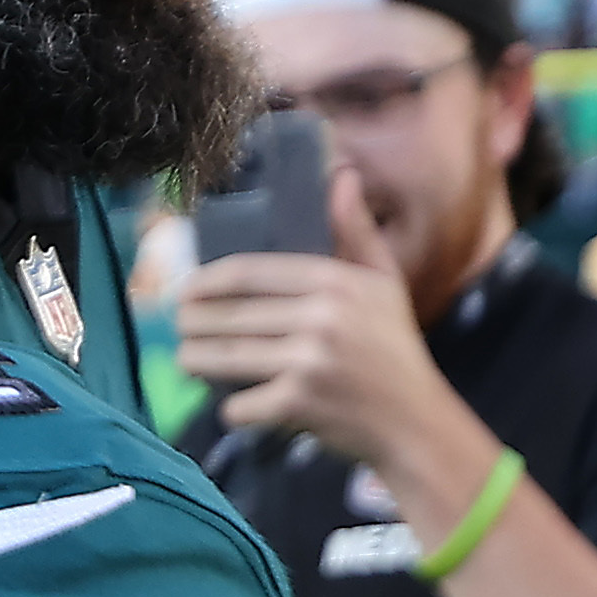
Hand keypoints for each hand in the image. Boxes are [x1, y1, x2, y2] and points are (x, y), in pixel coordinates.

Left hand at [170, 165, 478, 494]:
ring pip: (220, 357)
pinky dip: (233, 410)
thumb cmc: (394, 348)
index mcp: (335, 282)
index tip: (183, 291)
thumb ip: (356, 232)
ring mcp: (308, 361)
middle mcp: (321, 317)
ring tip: (190, 361)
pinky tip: (241, 405)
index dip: (204, 282)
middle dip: (190, 325)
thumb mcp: (384, 284)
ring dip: (194, 363)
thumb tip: (342, 174)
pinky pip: (237, 404)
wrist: (416, 421)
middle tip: (180, 330)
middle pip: (225, 316)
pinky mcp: (298, 402)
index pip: (246, 272)